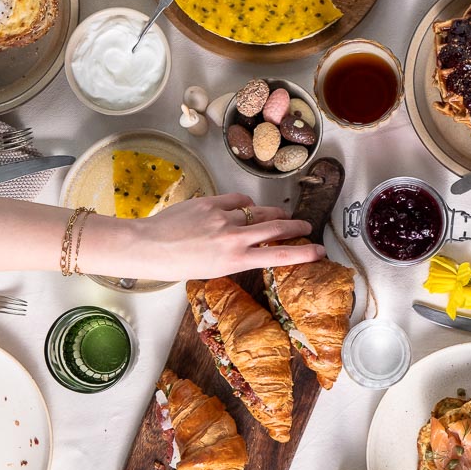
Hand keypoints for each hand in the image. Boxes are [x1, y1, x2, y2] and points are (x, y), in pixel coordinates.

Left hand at [126, 192, 325, 279]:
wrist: (150, 246)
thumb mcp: (215, 269)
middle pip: (276, 227)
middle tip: (307, 227)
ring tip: (281, 215)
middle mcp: (233, 238)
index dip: (304, 253)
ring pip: (259, 211)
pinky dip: (245, 204)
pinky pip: (237, 200)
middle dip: (296, 226)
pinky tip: (245, 207)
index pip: (279, 256)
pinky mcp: (212, 202)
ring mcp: (223, 218)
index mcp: (235, 261)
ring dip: (274, 213)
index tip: (320, 251)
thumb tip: (255, 242)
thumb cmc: (179, 264)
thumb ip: (238, 255)